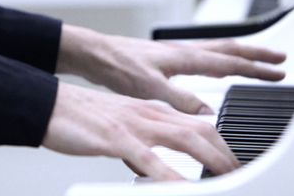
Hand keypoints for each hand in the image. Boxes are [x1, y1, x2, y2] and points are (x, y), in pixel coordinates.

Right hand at [42, 81, 238, 180]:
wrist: (50, 105)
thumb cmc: (83, 121)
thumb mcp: (122, 132)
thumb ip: (145, 146)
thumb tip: (161, 170)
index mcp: (153, 113)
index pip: (200, 126)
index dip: (223, 146)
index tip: (236, 166)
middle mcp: (151, 115)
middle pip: (202, 130)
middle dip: (227, 155)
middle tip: (243, 176)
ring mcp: (136, 125)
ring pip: (186, 139)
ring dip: (212, 162)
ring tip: (229, 181)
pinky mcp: (117, 138)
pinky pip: (150, 160)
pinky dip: (170, 176)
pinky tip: (181, 188)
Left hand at [57, 25, 285, 115]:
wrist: (95, 54)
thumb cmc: (117, 66)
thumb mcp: (151, 88)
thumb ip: (182, 101)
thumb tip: (210, 116)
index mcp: (185, 57)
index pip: (229, 62)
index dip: (256, 69)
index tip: (279, 71)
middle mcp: (185, 51)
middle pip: (230, 50)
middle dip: (257, 55)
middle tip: (280, 59)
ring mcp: (177, 53)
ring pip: (218, 50)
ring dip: (240, 55)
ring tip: (258, 60)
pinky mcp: (168, 59)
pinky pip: (204, 56)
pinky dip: (220, 59)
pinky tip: (218, 67)